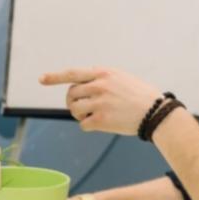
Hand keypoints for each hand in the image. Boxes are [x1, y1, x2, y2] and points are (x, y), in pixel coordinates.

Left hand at [40, 66, 164, 135]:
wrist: (156, 112)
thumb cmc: (141, 95)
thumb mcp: (121, 77)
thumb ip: (102, 78)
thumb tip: (82, 84)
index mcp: (103, 73)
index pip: (73, 73)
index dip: (55, 77)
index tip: (41, 79)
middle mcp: (99, 86)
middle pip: (70, 94)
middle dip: (73, 102)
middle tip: (83, 108)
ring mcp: (99, 103)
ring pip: (73, 109)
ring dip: (79, 115)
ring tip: (92, 115)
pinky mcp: (101, 120)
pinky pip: (82, 124)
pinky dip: (88, 126)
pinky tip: (100, 124)